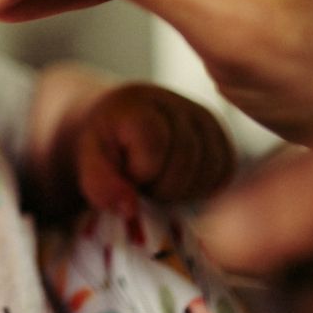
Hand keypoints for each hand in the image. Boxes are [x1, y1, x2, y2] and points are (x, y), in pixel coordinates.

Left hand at [67, 83, 234, 215]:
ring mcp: (205, 119)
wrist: (123, 124)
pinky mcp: (222, 137)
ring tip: (158, 180)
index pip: (154, 149)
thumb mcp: (88, 159)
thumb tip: (130, 209)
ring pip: (209, 171)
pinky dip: (202, 188)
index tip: (126, 171)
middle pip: (185, 164)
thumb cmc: (106, 143)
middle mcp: (178, 104)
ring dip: (182, 191)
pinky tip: (179, 182)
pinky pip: (224, 174)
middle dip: (160, 186)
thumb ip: (100, 182)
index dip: (140, 172)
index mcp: (138, 103)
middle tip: (142, 182)